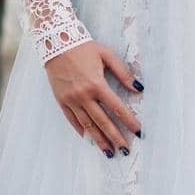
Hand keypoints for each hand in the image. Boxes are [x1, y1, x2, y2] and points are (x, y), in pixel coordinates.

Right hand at [43, 41, 143, 157]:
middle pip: (103, 121)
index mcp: (97, 84)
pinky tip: (87, 138)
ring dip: (99, 140)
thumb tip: (138, 88)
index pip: (117, 108)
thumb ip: (123, 72)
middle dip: (115, 137)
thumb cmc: (83, 47)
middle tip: (125, 150)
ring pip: (87, 125)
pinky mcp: (61, 100)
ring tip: (108, 152)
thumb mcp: (106, 54)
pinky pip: (72, 119)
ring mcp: (71, 99)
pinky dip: (80, 130)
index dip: (129, 121)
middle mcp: (84, 95)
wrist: (56, 42)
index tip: (138, 131)